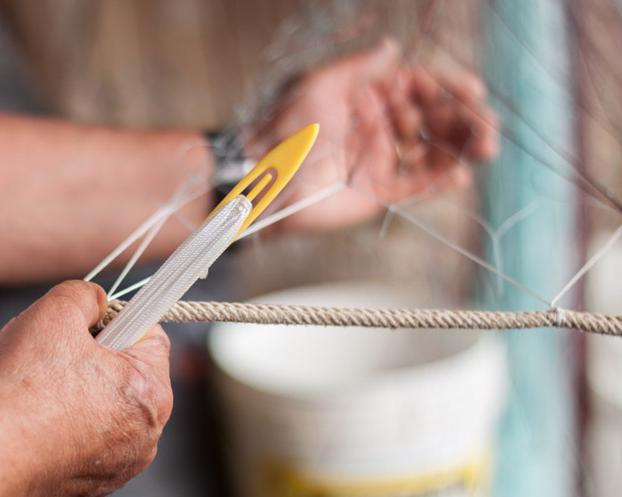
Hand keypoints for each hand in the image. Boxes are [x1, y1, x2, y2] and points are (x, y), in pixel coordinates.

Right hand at [0, 281, 172, 496]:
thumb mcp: (56, 311)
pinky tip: (35, 415)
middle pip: (130, 371)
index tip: (87, 319)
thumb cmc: (17, 388)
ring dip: (79, 387)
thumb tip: (96, 301)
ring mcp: (119, 464)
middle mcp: (146, 435)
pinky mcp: (90, 481)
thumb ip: (87, 296)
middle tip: (56, 351)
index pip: (151, 334)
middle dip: (97, 354)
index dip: (118, 316)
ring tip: (39, 386)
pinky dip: (65, 421)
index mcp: (151, 393)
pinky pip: (86, 435)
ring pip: (106, 404)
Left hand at [249, 38, 498, 231]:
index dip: (448, 88)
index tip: (474, 91)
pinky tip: (462, 174)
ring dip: (461, 148)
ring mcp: (381, 159)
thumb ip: (360, 69)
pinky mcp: (379, 192)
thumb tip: (392, 47)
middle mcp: (378, 125)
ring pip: (431, 151)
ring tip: (486, 148)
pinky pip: (417, 186)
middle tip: (488, 126)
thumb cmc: (286, 128)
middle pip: (431, 119)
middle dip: (463, 120)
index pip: (417, 87)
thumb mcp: (320, 85)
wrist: (266, 179)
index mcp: (366, 96)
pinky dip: (440, 181)